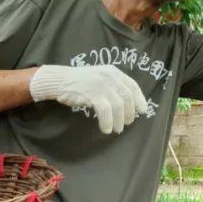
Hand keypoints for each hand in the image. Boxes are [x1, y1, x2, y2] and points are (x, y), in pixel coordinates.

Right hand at [29, 65, 146, 134]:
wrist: (60, 80)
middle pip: (127, 97)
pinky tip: (105, 129)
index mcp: (114, 72)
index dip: (140, 99)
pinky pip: (105, 111)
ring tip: (117, 129)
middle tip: (127, 123)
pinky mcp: (92, 94)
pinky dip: (107, 122)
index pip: (133, 85)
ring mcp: (101, 85)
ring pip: (118, 106)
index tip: (142, 111)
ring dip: (119, 120)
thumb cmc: (81, 82)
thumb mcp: (101, 78)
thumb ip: (114, 86)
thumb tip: (130, 105)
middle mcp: (110, 77)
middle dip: (129, 113)